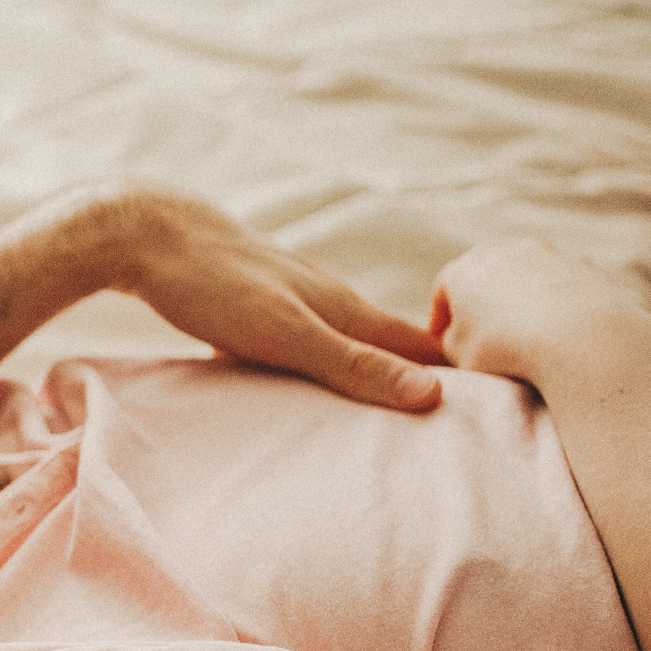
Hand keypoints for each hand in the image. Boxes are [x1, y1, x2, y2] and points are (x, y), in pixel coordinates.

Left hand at [113, 188, 444, 409]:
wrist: (147, 234)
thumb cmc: (214, 286)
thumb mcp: (287, 334)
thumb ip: (353, 366)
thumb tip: (431, 396)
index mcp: (343, 307)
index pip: (421, 346)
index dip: (459, 374)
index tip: (504, 407)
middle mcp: (325, 297)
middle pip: (389, 342)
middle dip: (424, 375)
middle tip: (465, 416)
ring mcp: (289, 298)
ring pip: (344, 339)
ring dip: (371, 369)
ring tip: (394, 406)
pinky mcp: (251, 306)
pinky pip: (298, 342)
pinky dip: (316, 365)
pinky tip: (309, 382)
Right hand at [431, 239, 650, 388]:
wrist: (582, 338)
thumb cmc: (509, 349)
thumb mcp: (459, 355)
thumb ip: (451, 340)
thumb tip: (458, 334)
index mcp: (465, 269)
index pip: (443, 290)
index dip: (441, 318)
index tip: (444, 341)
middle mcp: (506, 251)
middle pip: (487, 276)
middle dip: (484, 303)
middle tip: (486, 336)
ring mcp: (550, 254)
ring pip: (528, 276)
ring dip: (524, 300)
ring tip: (529, 334)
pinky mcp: (586, 265)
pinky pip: (563, 285)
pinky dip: (559, 303)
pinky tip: (564, 330)